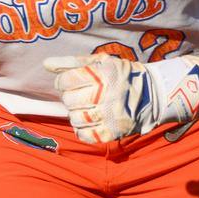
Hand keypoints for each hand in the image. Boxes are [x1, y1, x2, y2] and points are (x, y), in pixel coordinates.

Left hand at [45, 53, 198, 143]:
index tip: (71, 82)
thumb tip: (45, 64)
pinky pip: (85, 135)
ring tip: (86, 108)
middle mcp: (107, 94)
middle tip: (81, 96)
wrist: (153, 94)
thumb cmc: (122, 75)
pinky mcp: (114, 132)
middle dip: (70, 97)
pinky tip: (90, 121)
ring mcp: (111, 115)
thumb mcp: (101, 62)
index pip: (66, 81)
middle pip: (68, 100)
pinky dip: (83, 130)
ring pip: (75, 118)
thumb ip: (72, 62)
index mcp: (103, 74)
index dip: (63, 82)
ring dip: (76, 114)